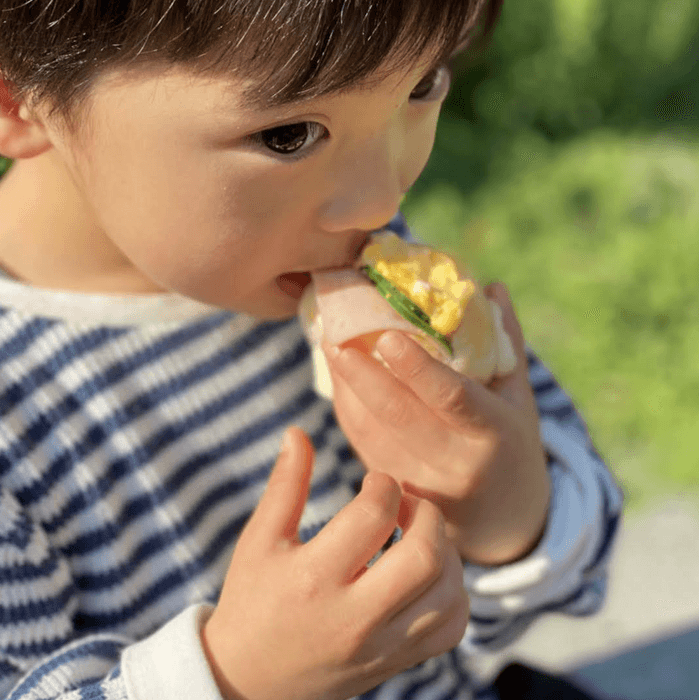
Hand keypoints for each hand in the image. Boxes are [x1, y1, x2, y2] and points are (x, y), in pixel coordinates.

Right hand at [202, 427, 468, 699]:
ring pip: (448, 594)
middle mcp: (354, 618)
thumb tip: (298, 431)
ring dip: (445, 550)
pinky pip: (451, 629)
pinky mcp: (397, 663)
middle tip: (407, 503)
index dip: (383, 483)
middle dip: (427, 513)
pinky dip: (453, 593)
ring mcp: (381, 647)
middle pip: (425, 557)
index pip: (373, 516)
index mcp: (314, 579)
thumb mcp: (259, 539)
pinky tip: (428, 572)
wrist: (250, 682)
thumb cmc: (253, 600)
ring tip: (418, 534)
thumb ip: (284, 484)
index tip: (374, 481)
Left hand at [324, 283, 549, 565]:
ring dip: (345, 389)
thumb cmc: (512, 445)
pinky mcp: (398, 498)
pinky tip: (338, 380)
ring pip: (372, 434)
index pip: (453, 398)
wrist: (505, 522)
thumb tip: (490, 285)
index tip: (385, 335)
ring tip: (329, 346)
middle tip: (334, 333)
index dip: (418, 368)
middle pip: (399, 416)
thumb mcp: (520, 399)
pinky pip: (364, 448)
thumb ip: (506, 343)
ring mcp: (424, 487)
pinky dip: (347, 411)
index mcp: (494, 434)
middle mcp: (457, 465)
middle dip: (362, 374)